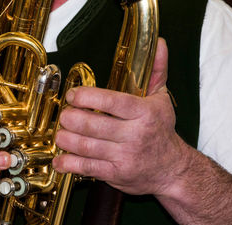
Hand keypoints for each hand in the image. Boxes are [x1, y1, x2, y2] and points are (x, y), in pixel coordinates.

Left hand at [53, 38, 189, 195]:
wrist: (172, 170)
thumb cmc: (162, 132)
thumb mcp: (162, 100)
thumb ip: (156, 71)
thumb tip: (159, 43)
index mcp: (145, 113)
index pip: (112, 101)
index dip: (87, 97)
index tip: (72, 96)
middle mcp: (135, 135)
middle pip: (94, 125)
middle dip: (71, 119)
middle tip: (63, 116)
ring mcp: (125, 156)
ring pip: (87, 146)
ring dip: (66, 140)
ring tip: (59, 134)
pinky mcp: (116, 174)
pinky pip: (88, 168)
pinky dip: (69, 165)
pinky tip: (59, 161)